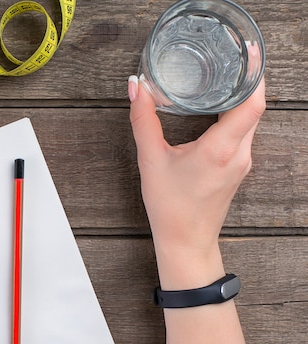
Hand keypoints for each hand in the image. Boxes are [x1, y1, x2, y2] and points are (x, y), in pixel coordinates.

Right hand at [128, 76, 265, 288]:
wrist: (185, 241)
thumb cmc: (170, 207)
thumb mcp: (150, 160)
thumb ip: (143, 120)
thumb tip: (137, 88)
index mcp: (220, 149)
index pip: (252, 102)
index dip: (255, 74)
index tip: (248, 54)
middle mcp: (239, 153)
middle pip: (254, 105)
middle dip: (245, 78)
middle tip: (229, 58)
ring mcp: (242, 160)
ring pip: (250, 118)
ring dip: (240, 96)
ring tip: (222, 77)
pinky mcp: (237, 166)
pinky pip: (243, 131)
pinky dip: (235, 114)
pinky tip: (218, 107)